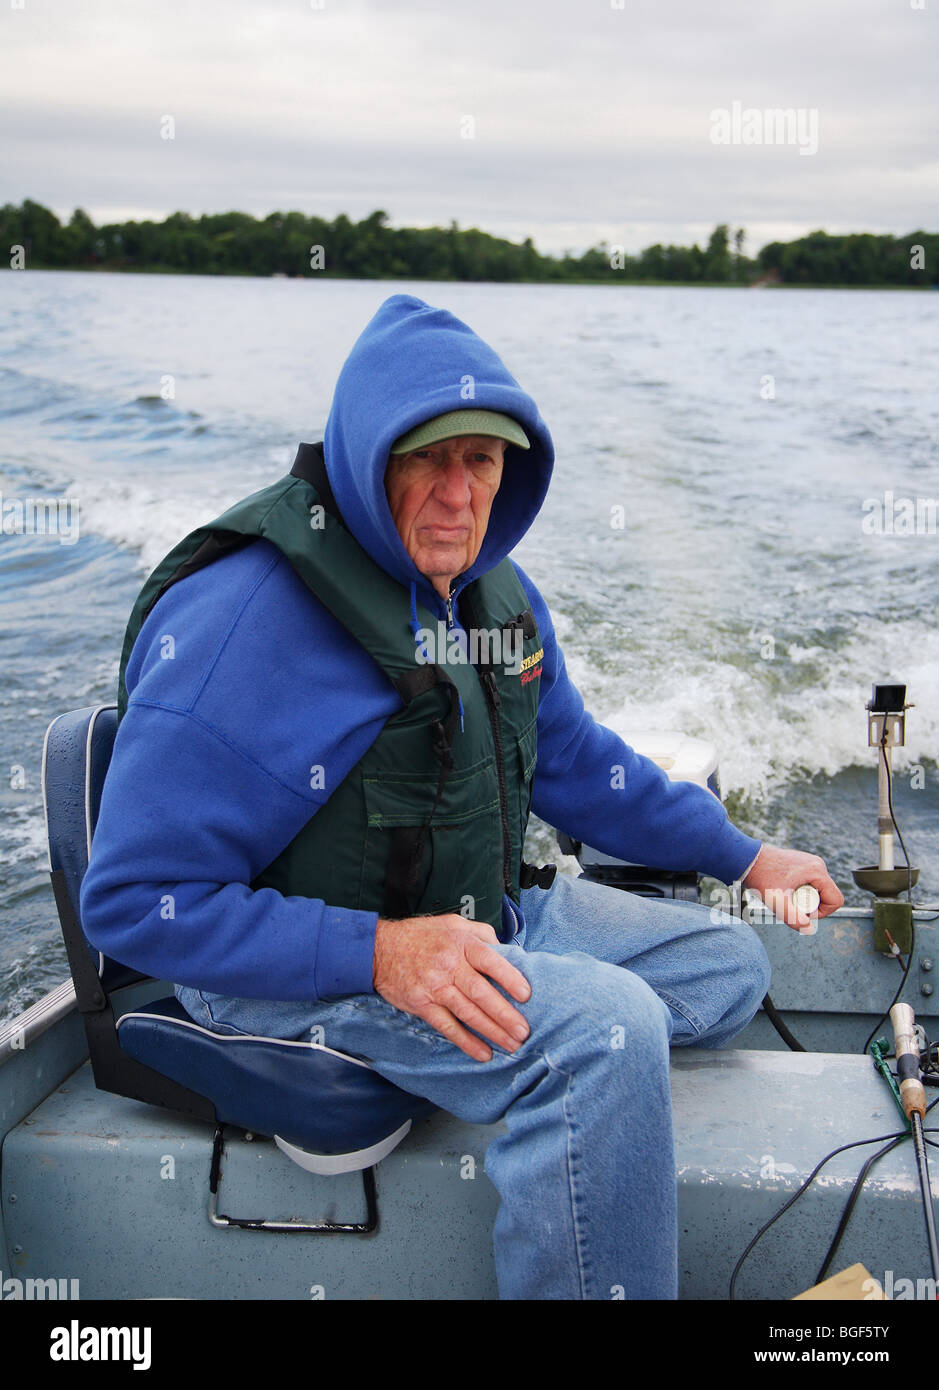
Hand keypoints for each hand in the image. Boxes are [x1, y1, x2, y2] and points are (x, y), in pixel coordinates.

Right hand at [373, 913, 531, 1061]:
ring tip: (511, 1044)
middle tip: (523, 1031)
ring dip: (491, 1031)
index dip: (509, 978)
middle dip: (505, 1014)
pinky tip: (482, 1053)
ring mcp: (435, 987)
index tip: (526, 995)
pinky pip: (448, 1027)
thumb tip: (506, 951)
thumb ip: (481, 933)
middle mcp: (449, 966)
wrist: (379, 949)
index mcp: (461, 944)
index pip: (490, 961)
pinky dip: (466, 1042)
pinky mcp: (423, 1005)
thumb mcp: (453, 923)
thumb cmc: (421, 936)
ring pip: (467, 1013)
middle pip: (481, 993)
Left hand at [743, 844, 843, 930]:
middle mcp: (817, 865)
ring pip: (818, 890)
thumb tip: (809, 930)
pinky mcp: (803, 864)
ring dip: (804, 898)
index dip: (822, 912)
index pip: (836, 899)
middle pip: (826, 895)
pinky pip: (810, 883)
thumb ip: (793, 917)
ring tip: (784, 896)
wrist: (747, 859)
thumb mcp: (776, 902)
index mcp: (817, 871)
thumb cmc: (761, 878)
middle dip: (810, 905)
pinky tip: (783, 890)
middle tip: (789, 903)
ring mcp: (810, 863)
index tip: (803, 913)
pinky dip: (799, 891)